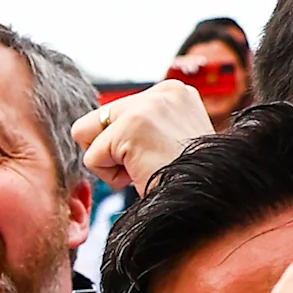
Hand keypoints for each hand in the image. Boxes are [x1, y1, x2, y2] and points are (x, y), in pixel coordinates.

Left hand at [73, 78, 210, 196]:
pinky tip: (143, 174)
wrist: (205, 201)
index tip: (154, 155)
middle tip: (146, 164)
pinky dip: (111, 177)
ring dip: (111, 164)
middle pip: (96, 119)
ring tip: (146, 168)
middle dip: (110, 150)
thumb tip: (102, 129)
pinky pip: (92, 158)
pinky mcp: (132, 125)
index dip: (123, 145)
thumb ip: (142, 127)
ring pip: (87, 135)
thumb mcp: (169, 141)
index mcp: (173, 92)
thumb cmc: (186, 181)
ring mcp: (148, 105)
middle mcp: (163, 91)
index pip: (115, 112)